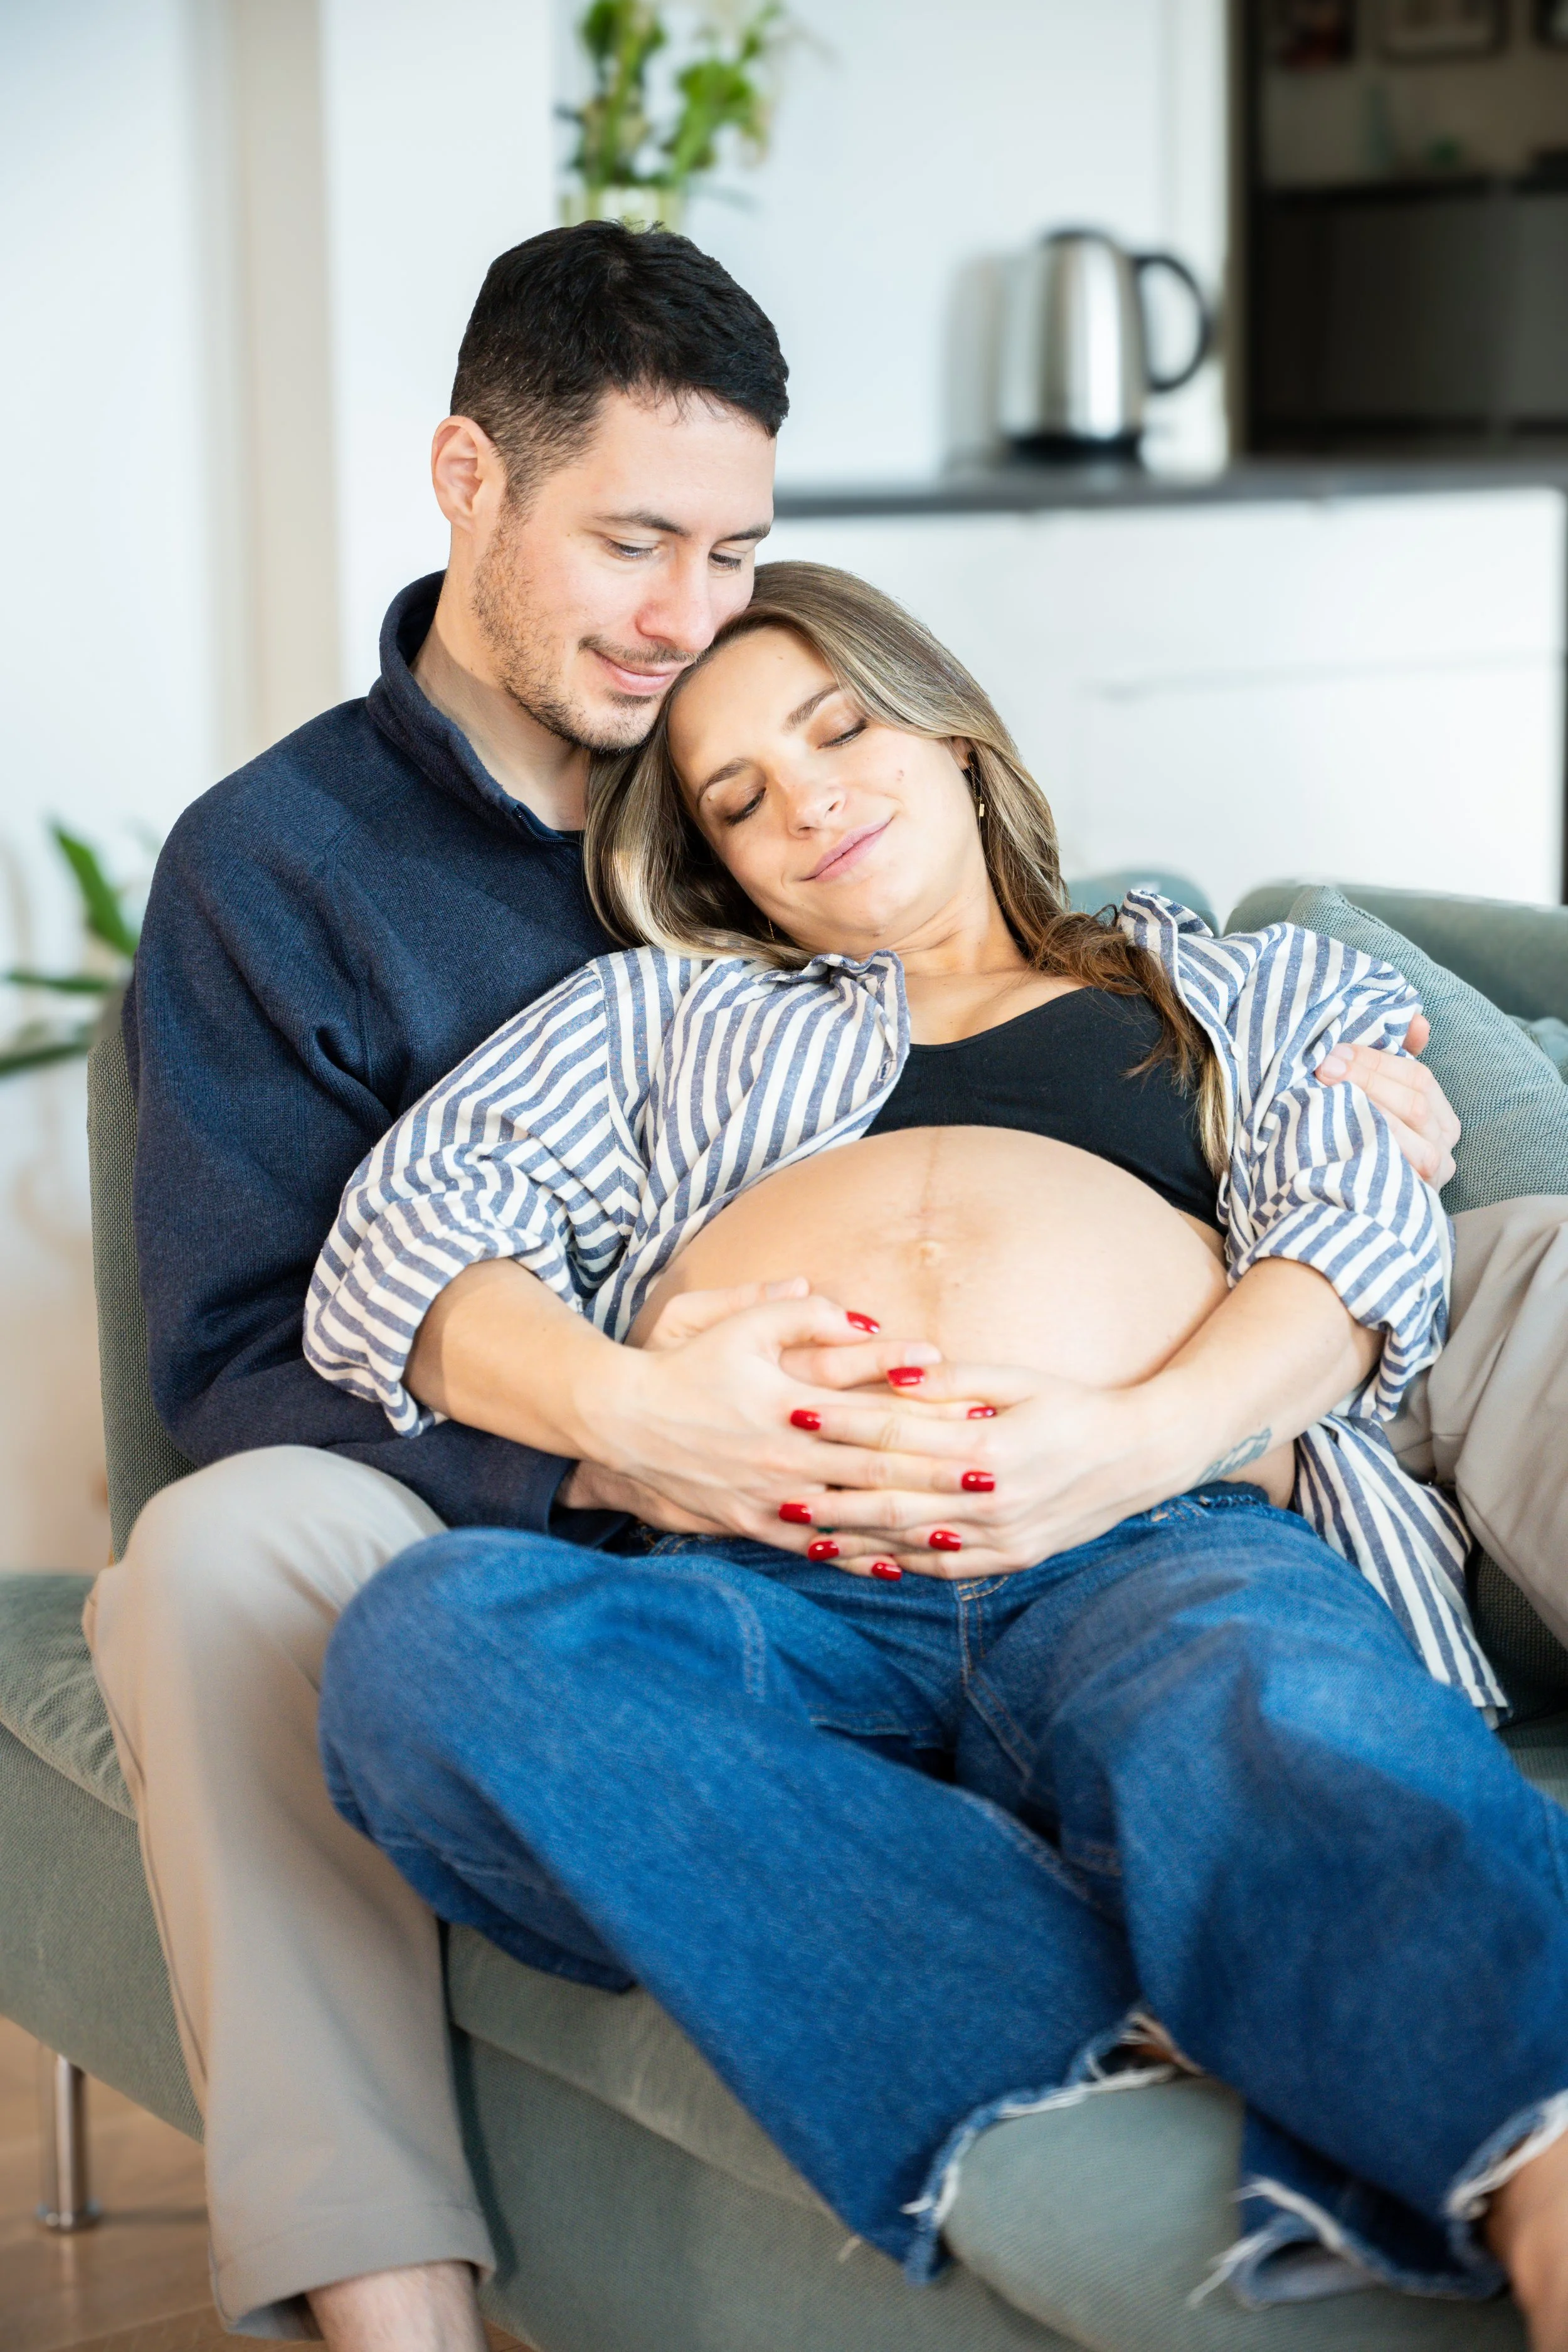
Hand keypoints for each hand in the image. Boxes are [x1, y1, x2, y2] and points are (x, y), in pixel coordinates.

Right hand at [575, 1280, 988, 1546]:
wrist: (623, 1421)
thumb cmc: (686, 1365)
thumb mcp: (736, 1322)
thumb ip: (796, 1311)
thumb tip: (855, 1314)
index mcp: (790, 1403)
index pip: (874, 1409)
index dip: (928, 1413)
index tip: (978, 1416)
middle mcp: (786, 1456)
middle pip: (876, 1468)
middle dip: (938, 1475)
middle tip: (994, 1480)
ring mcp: (770, 1497)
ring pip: (852, 1515)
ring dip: (909, 1523)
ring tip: (963, 1529)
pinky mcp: (752, 1524)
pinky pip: (814, 1549)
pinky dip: (857, 1557)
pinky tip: (896, 1565)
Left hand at [764, 1362, 1178, 1578]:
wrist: (1139, 1456)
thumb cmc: (1072, 1405)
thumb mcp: (1018, 1379)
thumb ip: (952, 1380)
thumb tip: (891, 1371)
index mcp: (990, 1443)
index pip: (897, 1434)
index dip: (842, 1424)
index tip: (795, 1412)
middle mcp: (993, 1496)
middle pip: (893, 1496)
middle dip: (830, 1493)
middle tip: (777, 1487)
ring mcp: (1004, 1534)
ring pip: (912, 1542)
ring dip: (854, 1538)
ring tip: (803, 1533)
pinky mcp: (1013, 1558)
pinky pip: (945, 1569)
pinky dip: (901, 1566)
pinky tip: (863, 1561)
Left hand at [1314, 1011, 1459, 1187]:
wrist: (1341, 1210)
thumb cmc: (1359, 1144)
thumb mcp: (1375, 1098)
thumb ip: (1392, 1060)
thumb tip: (1418, 1021)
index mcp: (1440, 1117)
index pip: (1419, 1076)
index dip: (1377, 1059)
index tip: (1336, 1050)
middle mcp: (1444, 1144)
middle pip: (1415, 1099)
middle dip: (1367, 1077)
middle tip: (1324, 1067)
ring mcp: (1433, 1172)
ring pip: (1409, 1126)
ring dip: (1366, 1104)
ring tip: (1325, 1091)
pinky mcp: (1414, 1193)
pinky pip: (1398, 1160)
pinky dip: (1368, 1138)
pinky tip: (1338, 1127)